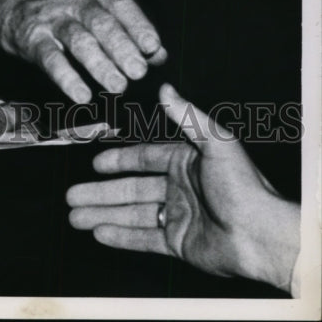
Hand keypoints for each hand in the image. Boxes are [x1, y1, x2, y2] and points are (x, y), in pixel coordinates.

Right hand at [0, 0, 166, 102]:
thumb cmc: (55, 3)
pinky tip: (81, 94)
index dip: (139, 26)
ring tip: (118, 86)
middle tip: (138, 72)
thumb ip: (124, 25)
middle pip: (101, 23)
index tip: (153, 48)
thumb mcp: (89, 2)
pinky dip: (68, 78)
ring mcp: (50, 17)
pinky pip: (51, 59)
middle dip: (123, 49)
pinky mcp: (31, 37)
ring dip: (100, 65)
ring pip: (79, 41)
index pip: (120, 4)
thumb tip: (158, 55)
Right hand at [66, 83, 299, 291]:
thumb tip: (165, 87)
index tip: (94, 163)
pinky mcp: (178, 242)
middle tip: (71, 195)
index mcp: (185, 161)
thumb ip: (187, 116)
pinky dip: (120, 236)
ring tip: (75, 216)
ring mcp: (177, 216)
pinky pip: (143, 238)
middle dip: (99, 193)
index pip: (143, 157)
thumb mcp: (216, 142)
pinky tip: (99, 233)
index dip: (118, 160)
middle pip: (130, 189)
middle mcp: (178, 187)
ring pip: (131, 214)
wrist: (260, 234)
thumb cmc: (243, 186)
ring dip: (102, 214)